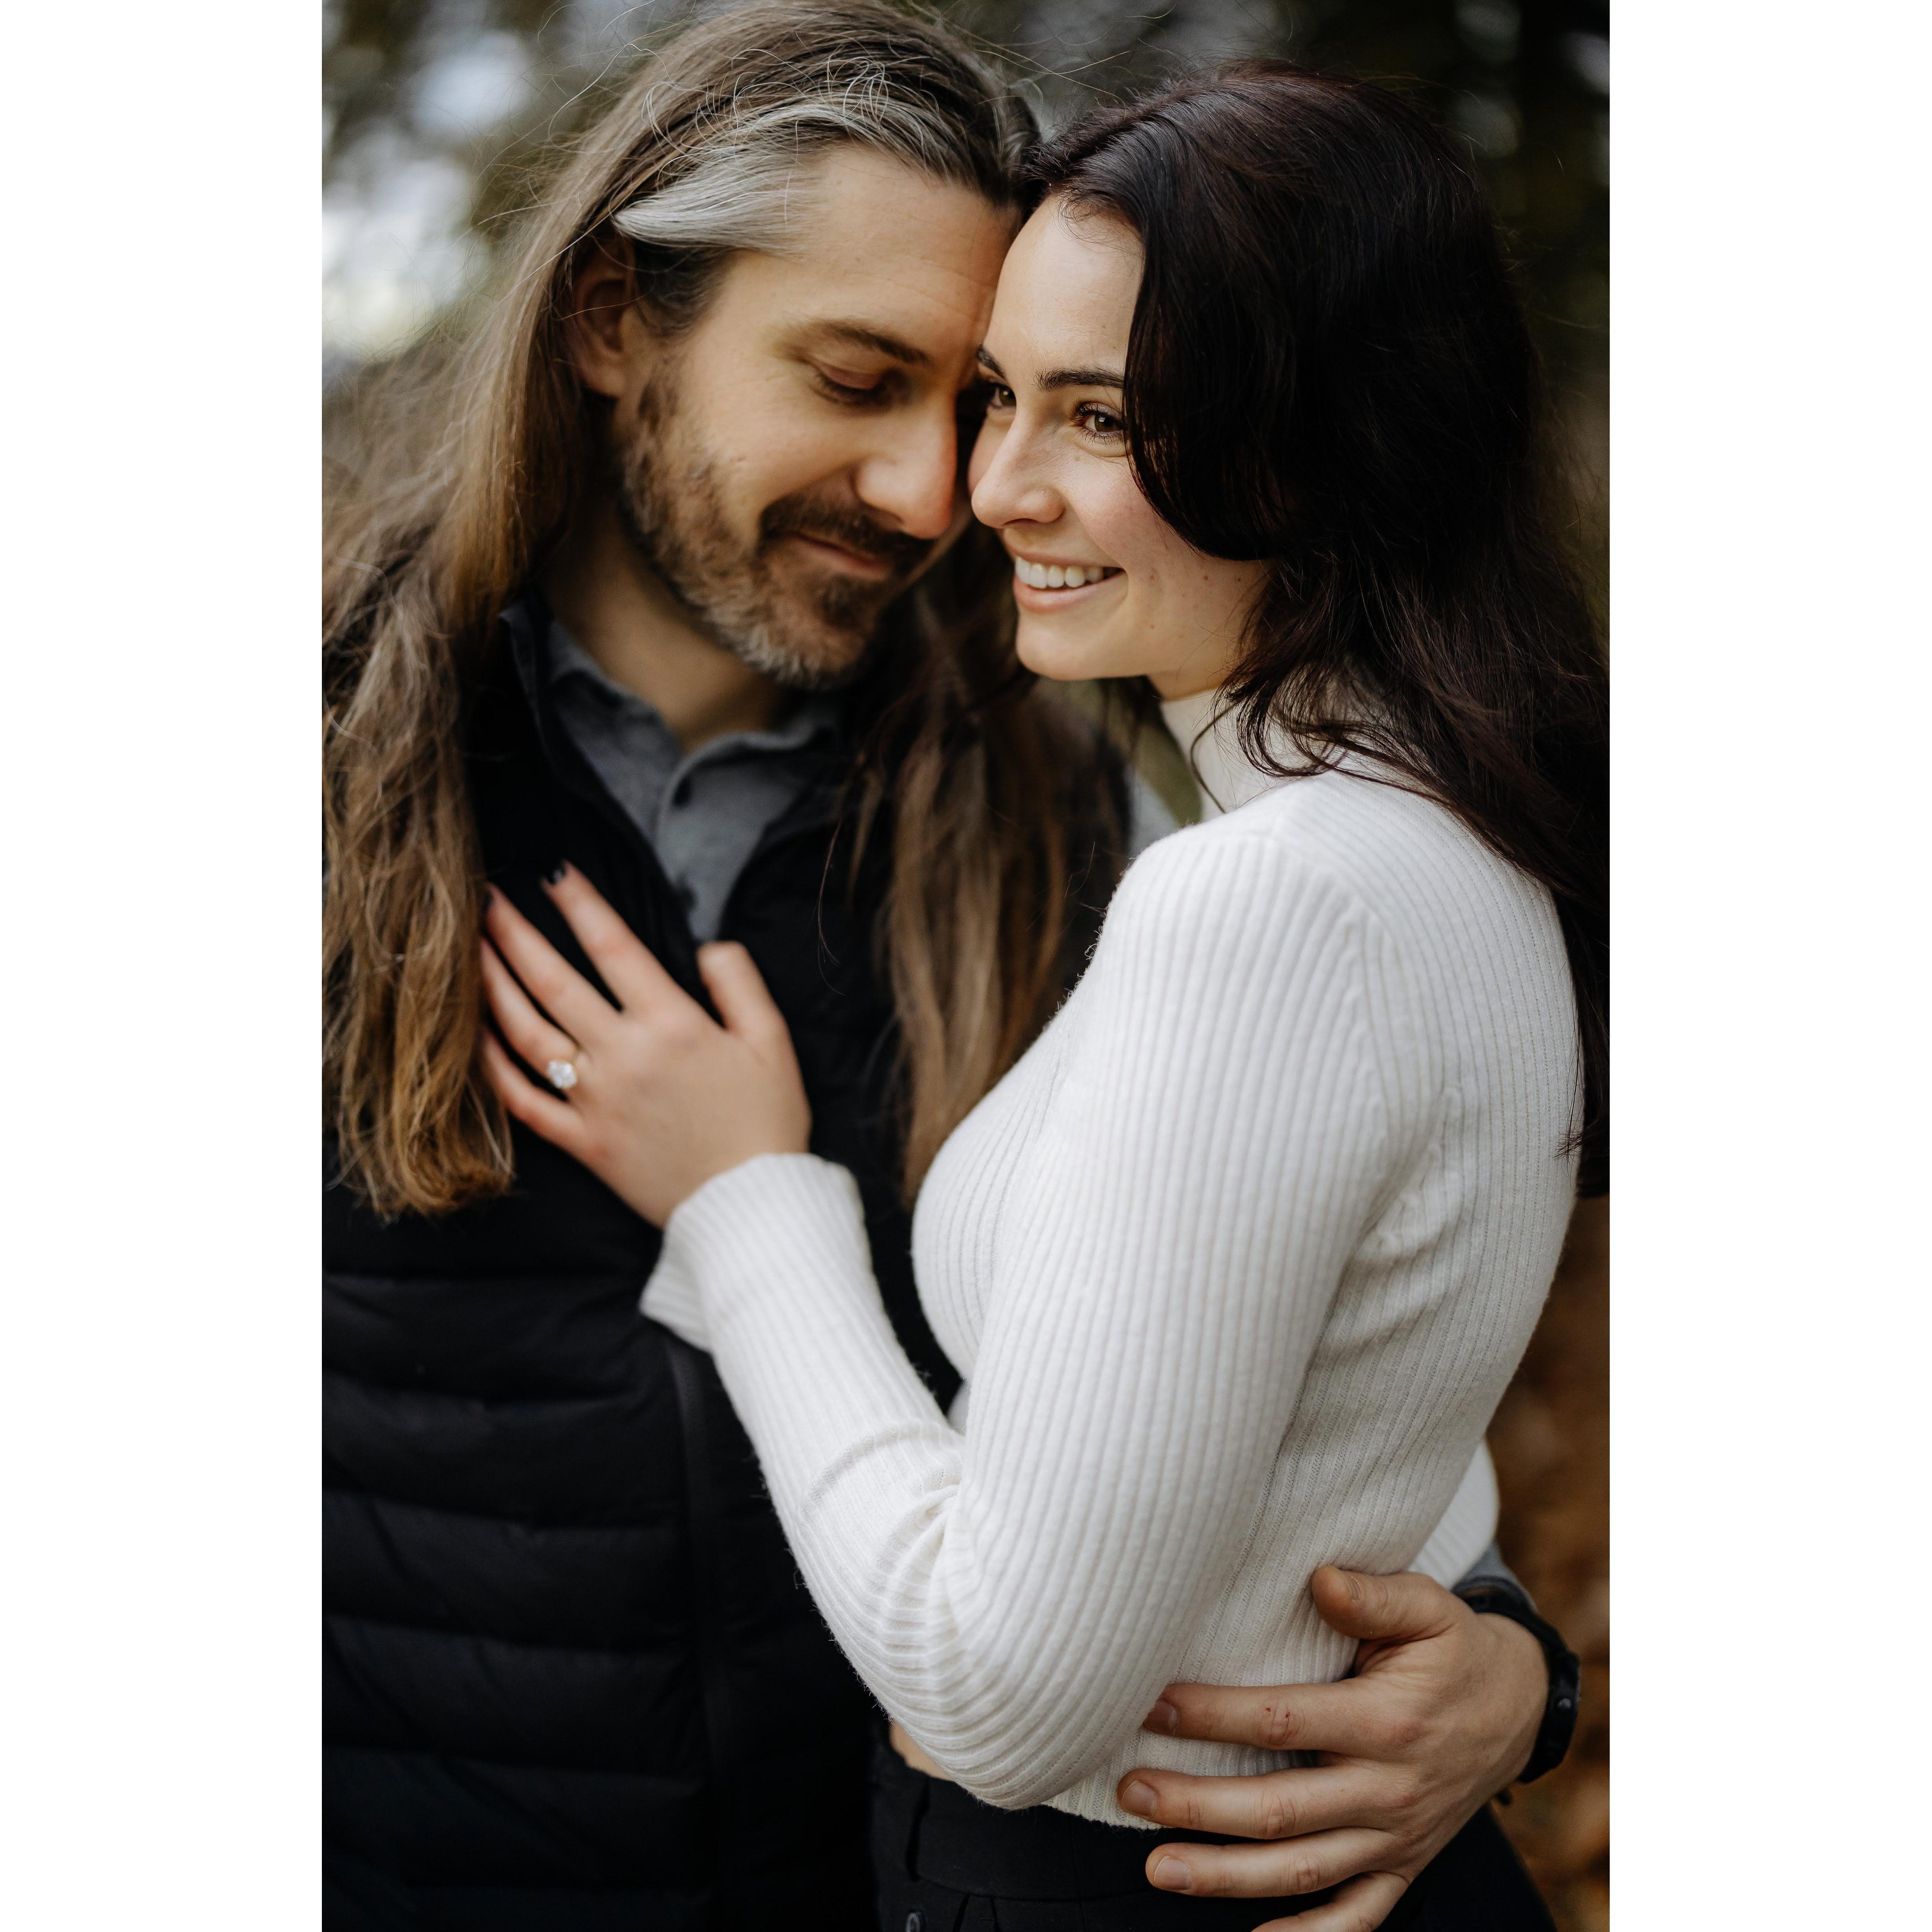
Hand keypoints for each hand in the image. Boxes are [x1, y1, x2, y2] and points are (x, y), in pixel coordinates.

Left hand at [477, 865, 810, 1224]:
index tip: (553, 871)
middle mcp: (624, 1056)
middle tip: (483, 897)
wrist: (752, 1208)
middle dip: (514, 934)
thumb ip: (739, 983)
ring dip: (493, 988)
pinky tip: (476, 1037)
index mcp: (671, 1024)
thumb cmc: (767, 1123)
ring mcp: (596, 1101)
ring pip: (529, 1034)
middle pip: (554, 982)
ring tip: (469, 952)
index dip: (580, 903)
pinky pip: (525, 1103)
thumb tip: (707, 946)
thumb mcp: (773, 1042)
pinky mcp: (583, 1142)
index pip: (613, 946)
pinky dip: (496, 1069)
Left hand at [1116, 1566, 1545, 1931]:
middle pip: (1279, 1811)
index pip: (1283, 1722)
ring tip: (1156, 1868)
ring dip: (1225, 1876)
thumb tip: (1318, 1578)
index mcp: (1389, 1721)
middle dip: (1197, 1806)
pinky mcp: (1404, 1867)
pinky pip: (1356, 1918)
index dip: (1212, 1716)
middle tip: (1131, 1792)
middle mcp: (1389, 1790)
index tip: (1151, 1706)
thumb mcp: (1428, 1606)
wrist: (1518, 1707)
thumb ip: (1372, 1595)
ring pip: (1302, 1871)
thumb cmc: (1453, 1647)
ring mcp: (1396, 1838)